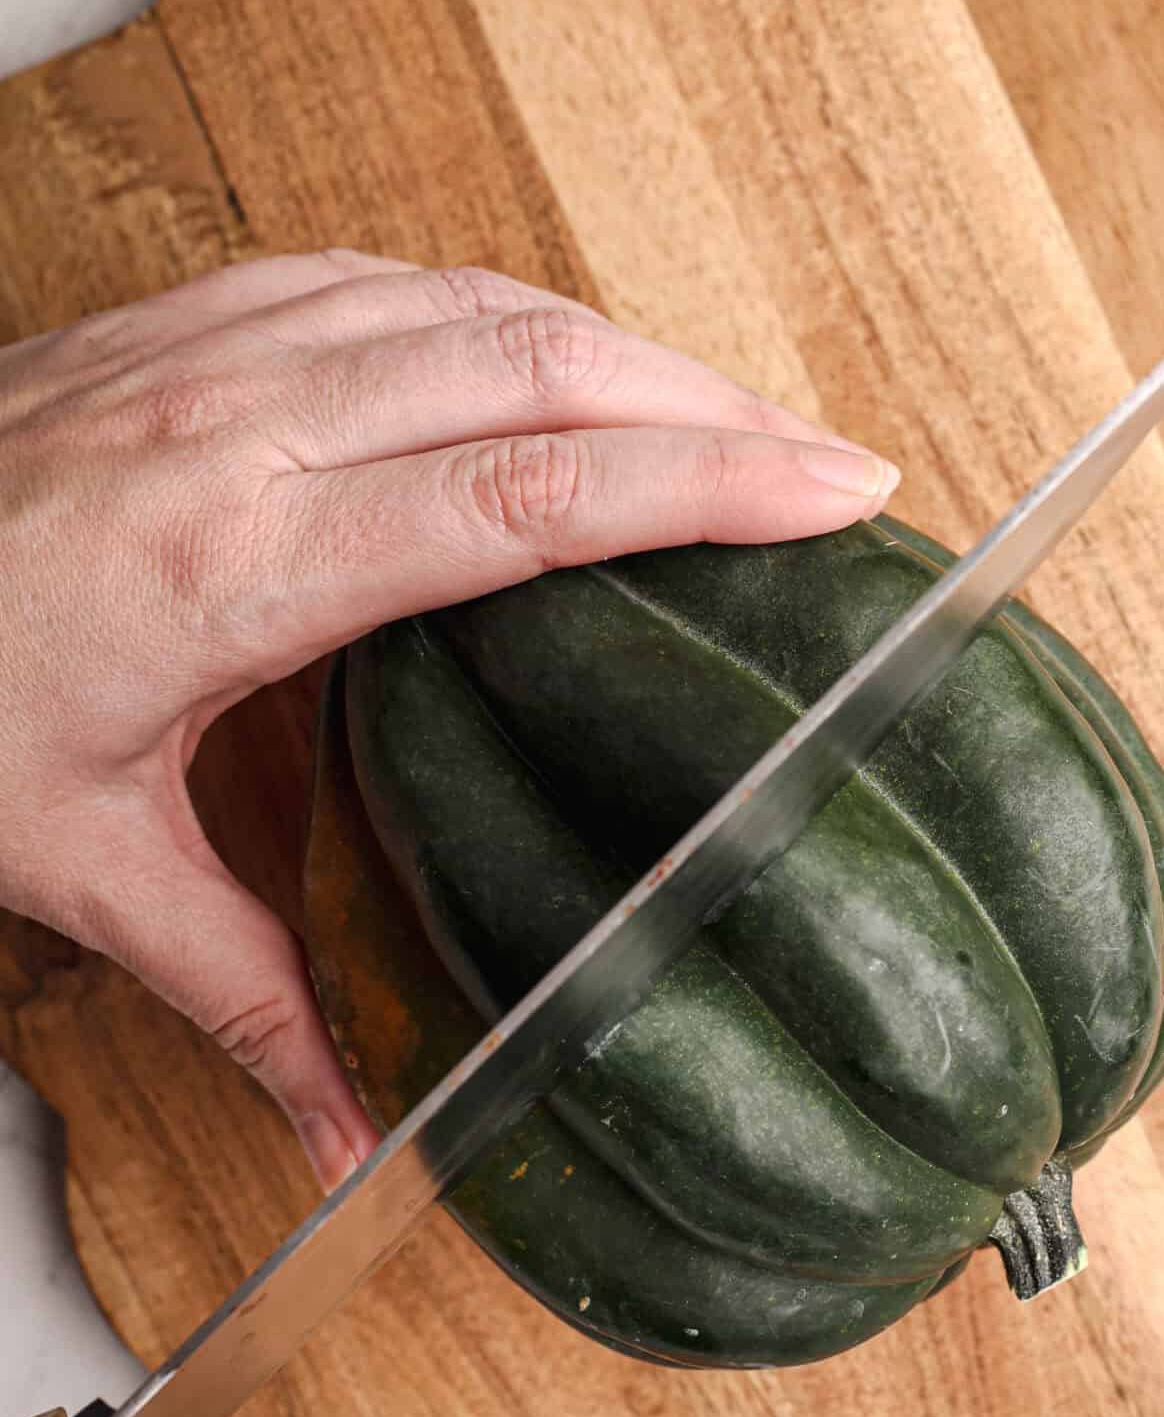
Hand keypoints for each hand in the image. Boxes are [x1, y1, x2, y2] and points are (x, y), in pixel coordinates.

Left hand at [0, 251, 898, 1184]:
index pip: (523, 496)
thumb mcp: (73, 865)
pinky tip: (552, 353)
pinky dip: (503, 313)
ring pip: (472, 303)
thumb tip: (349, 1136)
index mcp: (229, 564)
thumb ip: (242, 995)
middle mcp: (235, 427)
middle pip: (535, 367)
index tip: (831, 489)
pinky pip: (385, 280)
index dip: (700, 482)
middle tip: (835, 463)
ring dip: (625, 348)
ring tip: (732, 414)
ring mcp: (208, 353)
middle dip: (713, 401)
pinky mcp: (183, 324)